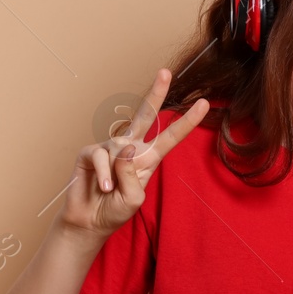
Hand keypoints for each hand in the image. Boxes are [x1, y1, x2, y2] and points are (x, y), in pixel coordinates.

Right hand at [58, 68, 208, 239]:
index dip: (186, 122)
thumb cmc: (114, 211)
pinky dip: (103, 173)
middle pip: (145, 116)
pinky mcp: (90, 151)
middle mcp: (130, 148)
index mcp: (148, 159)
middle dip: (155, 93)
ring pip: (120, 148)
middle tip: (166, 72)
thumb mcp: (133, 198)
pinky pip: (100, 155)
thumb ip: (133, 174)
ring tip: (109, 191)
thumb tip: (126, 146)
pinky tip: (103, 186)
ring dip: (116, 174)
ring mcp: (110, 147)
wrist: (88, 221)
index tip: (204, 104)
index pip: (169, 137)